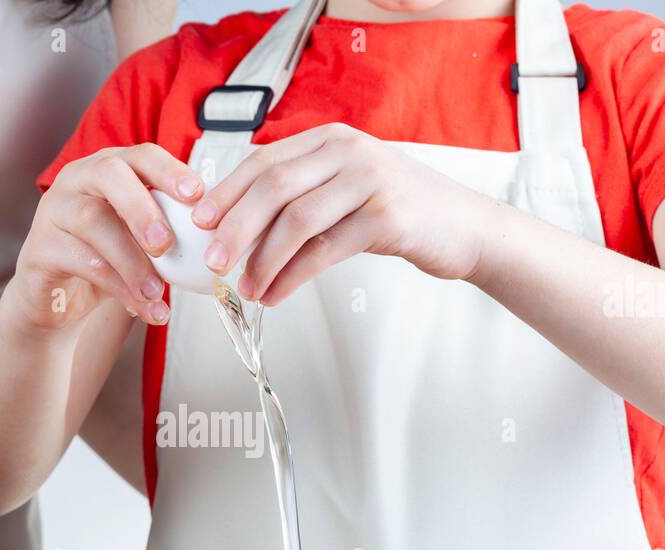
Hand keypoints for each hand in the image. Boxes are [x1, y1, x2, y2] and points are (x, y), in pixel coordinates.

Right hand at [9, 144, 203, 329]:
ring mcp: (53, 211)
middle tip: (167, 244)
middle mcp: (77, 180)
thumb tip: (220, 241)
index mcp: (109, 169)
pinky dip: (117, 287)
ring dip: (131, 260)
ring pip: (93, 222)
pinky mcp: (39, 248)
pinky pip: (80, 261)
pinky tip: (141, 307)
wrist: (58, 300)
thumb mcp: (140, 241)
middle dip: (143, 208)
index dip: (169, 171)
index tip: (196, 195)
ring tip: (157, 292)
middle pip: (109, 175)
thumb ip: (170, 231)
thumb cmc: (106, 260)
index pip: (140, 155)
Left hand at [190, 123, 494, 303]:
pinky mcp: (386, 218)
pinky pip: (325, 250)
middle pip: (273, 187)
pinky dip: (293, 276)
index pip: (264, 161)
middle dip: (235, 226)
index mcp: (332, 139)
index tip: (199, 223)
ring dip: (263, 260)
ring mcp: (370, 182)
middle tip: (212, 261)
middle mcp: (349, 152)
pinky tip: (275, 294)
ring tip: (245, 288)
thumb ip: (304, 194)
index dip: (227, 192)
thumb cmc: (399, 213)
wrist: (465, 228)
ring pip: (296, 221)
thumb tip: (238, 224)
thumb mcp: (347, 190)